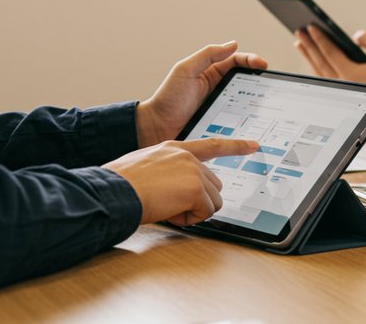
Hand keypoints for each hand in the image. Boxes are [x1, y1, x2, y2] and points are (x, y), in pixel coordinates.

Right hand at [104, 137, 259, 225]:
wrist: (112, 191)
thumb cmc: (119, 185)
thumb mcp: (145, 168)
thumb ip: (168, 172)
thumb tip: (181, 190)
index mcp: (174, 148)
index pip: (211, 145)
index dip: (234, 147)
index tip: (254, 145)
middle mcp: (187, 156)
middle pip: (213, 185)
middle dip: (196, 200)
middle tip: (168, 204)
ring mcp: (193, 170)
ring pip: (212, 201)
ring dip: (192, 211)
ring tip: (165, 207)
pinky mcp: (196, 188)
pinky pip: (205, 213)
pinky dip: (189, 219)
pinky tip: (168, 212)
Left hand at [135, 42, 267, 147]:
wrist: (156, 127)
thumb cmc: (168, 98)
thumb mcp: (185, 70)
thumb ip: (207, 55)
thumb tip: (233, 44)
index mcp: (210, 71)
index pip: (236, 61)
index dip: (251, 60)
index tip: (263, 65)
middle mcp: (218, 86)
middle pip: (245, 79)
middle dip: (259, 78)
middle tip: (270, 82)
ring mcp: (221, 104)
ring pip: (245, 98)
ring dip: (256, 98)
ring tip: (267, 100)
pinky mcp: (221, 121)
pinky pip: (238, 117)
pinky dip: (249, 116)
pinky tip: (256, 119)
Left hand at [294, 27, 365, 129]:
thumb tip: (353, 35)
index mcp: (352, 74)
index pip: (330, 53)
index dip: (319, 39)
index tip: (311, 27)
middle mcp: (342, 84)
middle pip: (319, 62)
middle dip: (309, 45)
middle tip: (299, 31)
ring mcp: (340, 90)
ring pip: (318, 71)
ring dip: (308, 56)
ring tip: (300, 42)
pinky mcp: (341, 93)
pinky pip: (322, 78)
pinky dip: (314, 66)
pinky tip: (311, 57)